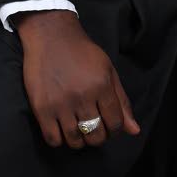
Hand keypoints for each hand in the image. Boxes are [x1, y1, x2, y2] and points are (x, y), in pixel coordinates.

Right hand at [15, 10, 139, 148]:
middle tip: (94, 128)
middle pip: (96, 136)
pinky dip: (59, 140)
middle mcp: (82, 96)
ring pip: (75, 141)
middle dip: (98, 137)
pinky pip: (53, 139)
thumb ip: (121, 101)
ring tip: (79, 130)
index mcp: (101, 85)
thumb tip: (134, 130)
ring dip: (80, 141)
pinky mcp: (42, 108)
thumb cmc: (82, 52)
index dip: (115, 129)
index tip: (109, 125)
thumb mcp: (108, 70)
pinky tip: (62, 129)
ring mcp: (61, 104)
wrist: (52, 36)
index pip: (115, 123)